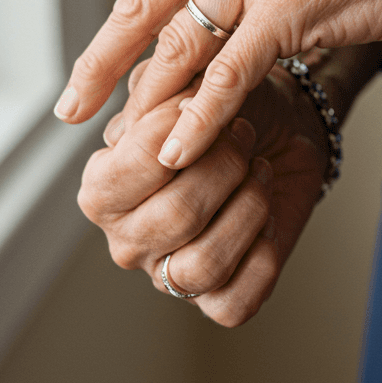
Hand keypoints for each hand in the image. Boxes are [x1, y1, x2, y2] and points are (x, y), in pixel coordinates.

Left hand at [58, 0, 381, 169]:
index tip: (93, 70)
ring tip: (125, 146)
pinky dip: (198, 118)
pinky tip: (177, 150)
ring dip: (149, 102)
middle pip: (146, 8)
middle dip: (102, 65)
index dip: (117, 30)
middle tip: (72, 108)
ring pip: (182, 47)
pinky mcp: (287, 4)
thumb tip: (222, 12)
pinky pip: (228, 74)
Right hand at [78, 58, 332, 325]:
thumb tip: (174, 109)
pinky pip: (235, 301)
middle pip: (176, 216)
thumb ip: (164, 87)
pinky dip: (263, 255)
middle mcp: (127, 238)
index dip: (178, 132)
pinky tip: (267, 220)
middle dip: (225, 167)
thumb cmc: (224, 109)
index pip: (129, 169)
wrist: (280, 131)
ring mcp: (167, 275)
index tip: (204, 104)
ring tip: (257, 173)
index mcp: (101, 188)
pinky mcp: (215, 301)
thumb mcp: (188, 81)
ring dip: (248, 207)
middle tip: (243, 137)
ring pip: (204, 265)